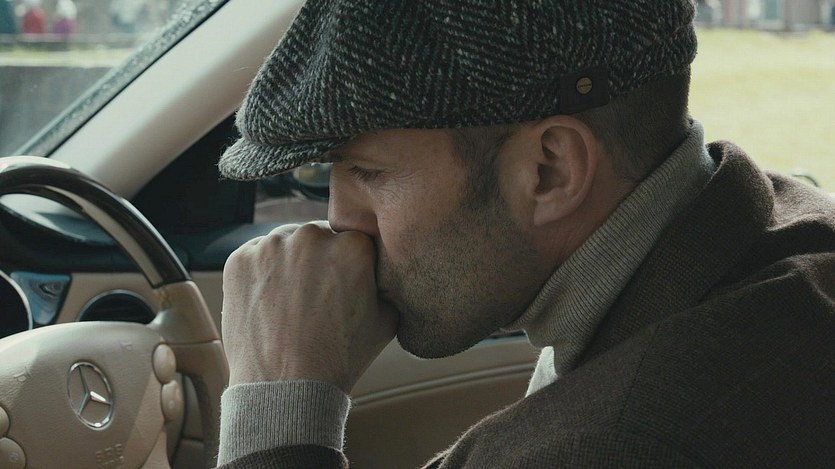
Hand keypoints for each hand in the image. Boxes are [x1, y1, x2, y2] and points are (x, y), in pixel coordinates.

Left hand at [221, 222, 396, 392]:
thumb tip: (382, 271)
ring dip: (288, 264)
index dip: (348, 264)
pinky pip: (254, 257)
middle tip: (314, 297)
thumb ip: (386, 283)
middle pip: (317, 237)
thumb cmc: (338, 359)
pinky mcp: (239, 260)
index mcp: (353, 245)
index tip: (342, 286)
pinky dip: (260, 274)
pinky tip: (269, 304)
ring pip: (284, 245)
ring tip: (290, 304)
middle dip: (317, 260)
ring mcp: (271, 246)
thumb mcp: (386, 320)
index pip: (352, 240)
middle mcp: (311, 236)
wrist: (287, 388)